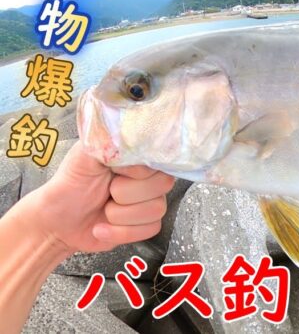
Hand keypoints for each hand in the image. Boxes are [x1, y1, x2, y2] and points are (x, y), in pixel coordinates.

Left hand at [19, 141, 174, 254]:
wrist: (58, 219)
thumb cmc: (72, 183)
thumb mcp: (86, 154)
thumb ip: (111, 142)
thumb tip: (136, 145)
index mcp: (139, 155)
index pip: (160, 159)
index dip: (137, 171)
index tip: (114, 171)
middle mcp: (149, 176)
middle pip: (163, 184)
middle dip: (125, 193)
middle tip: (106, 190)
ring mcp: (150, 201)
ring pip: (156, 209)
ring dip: (119, 215)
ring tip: (103, 208)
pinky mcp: (146, 225)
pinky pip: (150, 229)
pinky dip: (119, 232)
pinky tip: (103, 227)